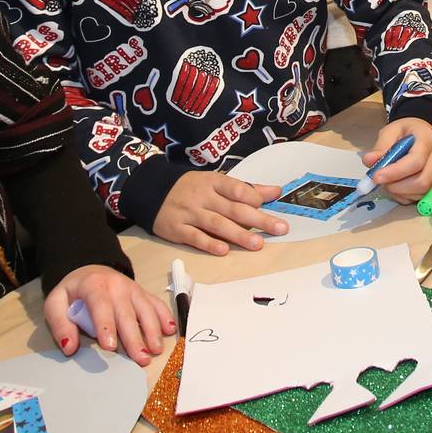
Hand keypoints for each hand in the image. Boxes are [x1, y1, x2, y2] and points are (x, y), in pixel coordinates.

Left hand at [46, 264, 173, 365]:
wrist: (88, 269)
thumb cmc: (73, 292)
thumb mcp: (55, 303)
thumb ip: (60, 325)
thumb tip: (69, 348)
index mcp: (93, 285)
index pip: (101, 305)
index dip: (106, 326)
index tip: (110, 347)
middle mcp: (117, 285)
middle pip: (127, 313)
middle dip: (135, 337)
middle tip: (141, 358)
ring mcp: (132, 288)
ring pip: (145, 309)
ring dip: (153, 330)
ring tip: (156, 350)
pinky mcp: (142, 293)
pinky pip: (156, 303)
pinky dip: (165, 316)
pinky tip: (170, 331)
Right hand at [153, 172, 286, 255]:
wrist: (151, 190)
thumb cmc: (192, 188)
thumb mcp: (216, 182)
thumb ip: (246, 188)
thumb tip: (276, 191)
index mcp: (214, 182)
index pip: (237, 189)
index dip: (253, 197)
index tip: (267, 204)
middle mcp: (203, 197)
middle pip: (233, 208)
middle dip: (258, 219)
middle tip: (280, 228)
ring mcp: (189, 213)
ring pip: (216, 224)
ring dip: (238, 234)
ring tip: (257, 244)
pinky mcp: (177, 229)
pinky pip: (195, 237)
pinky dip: (209, 243)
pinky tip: (224, 250)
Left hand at [364, 118, 431, 201]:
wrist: (422, 133)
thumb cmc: (407, 131)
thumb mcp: (391, 130)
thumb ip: (381, 146)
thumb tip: (369, 161)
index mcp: (427, 139)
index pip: (416, 161)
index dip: (395, 172)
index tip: (376, 176)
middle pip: (422, 181)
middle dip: (396, 186)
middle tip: (379, 180)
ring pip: (421, 192)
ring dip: (398, 192)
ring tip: (386, 181)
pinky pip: (419, 197)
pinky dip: (403, 196)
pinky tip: (395, 186)